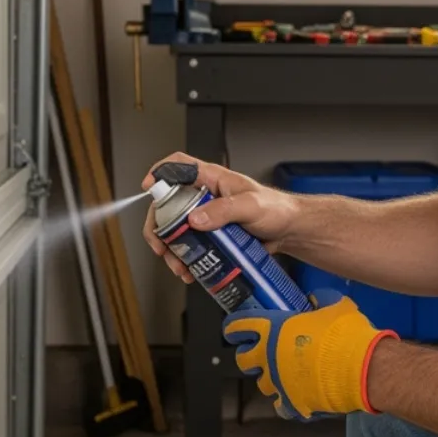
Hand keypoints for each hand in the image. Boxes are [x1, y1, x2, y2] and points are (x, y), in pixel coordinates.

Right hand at [141, 153, 300, 282]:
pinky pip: (190, 246)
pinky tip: (190, 270)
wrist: (289, 231)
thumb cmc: (276, 209)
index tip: (148, 188)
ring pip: (176, 229)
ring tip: (179, 265)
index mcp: (212, 179)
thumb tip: (196, 218)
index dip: (160, 172)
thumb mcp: (251, 206)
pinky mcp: (211, 236)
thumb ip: (224, 210)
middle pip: (168, 204)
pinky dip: (186, 259)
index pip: (179, 165)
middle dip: (159, 226)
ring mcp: (206, 216)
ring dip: (171, 249)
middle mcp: (205, 196)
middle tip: (160, 245)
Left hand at [222, 289, 395, 420]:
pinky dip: (286, 402)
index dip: (233, 327)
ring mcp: (279, 383)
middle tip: (258, 354)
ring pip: (262, 384)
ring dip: (270, 378)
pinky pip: (281, 406)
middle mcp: (269, 357)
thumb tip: (316, 299)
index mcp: (274, 329)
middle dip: (248, 357)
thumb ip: (321, 300)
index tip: (232, 330)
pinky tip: (295, 397)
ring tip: (283, 375)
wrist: (363, 368)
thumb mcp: (335, 305)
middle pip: (244, 360)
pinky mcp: (292, 404)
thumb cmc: (346, 334)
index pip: (240, 326)